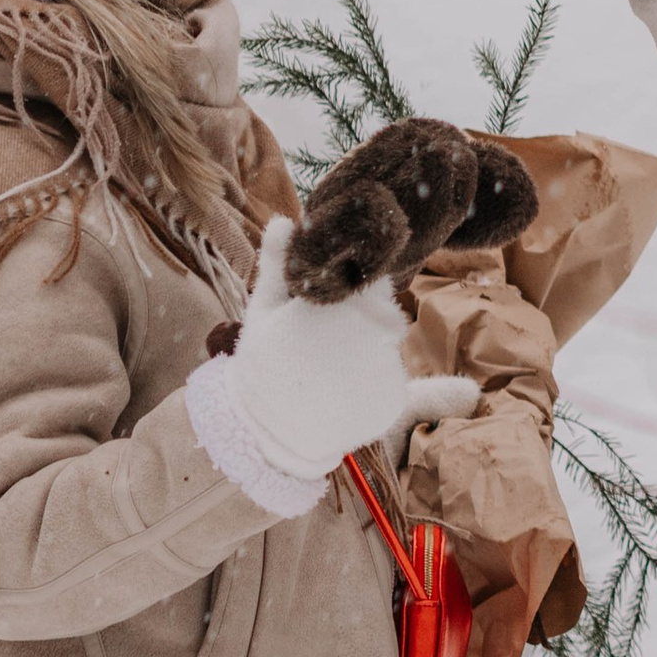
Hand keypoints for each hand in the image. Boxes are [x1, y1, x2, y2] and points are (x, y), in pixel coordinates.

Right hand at [216, 217, 479, 483]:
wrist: (265, 436)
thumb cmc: (263, 365)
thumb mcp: (263, 312)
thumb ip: (278, 265)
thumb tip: (285, 220)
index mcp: (329, 308)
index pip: (368, 282)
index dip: (351, 296)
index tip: (327, 317)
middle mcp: (361, 336)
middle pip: (385, 313)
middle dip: (362, 323)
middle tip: (325, 350)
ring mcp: (378, 372)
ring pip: (389, 345)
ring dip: (368, 353)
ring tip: (329, 375)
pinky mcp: (390, 403)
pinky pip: (393, 381)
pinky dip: (375, 385)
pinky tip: (341, 396)